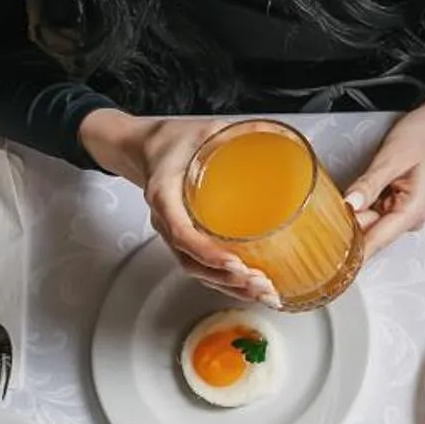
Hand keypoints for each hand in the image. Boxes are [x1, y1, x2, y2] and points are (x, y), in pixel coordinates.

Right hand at [78, 109, 279, 305]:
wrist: (146, 148)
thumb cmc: (170, 142)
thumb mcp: (203, 130)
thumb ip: (239, 131)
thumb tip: (278, 132)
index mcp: (165, 194)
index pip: (181, 232)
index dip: (207, 252)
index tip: (234, 263)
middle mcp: (167, 220)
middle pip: (192, 262)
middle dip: (226, 279)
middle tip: (260, 284)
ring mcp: (175, 234)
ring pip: (198, 270)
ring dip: (229, 287)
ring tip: (263, 293)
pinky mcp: (187, 240)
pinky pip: (202, 267)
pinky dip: (226, 282)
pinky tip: (251, 288)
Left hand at [344, 89, 424, 260]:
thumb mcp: (393, 157)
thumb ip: (370, 184)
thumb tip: (349, 205)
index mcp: (412, 212)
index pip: (375, 243)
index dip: (350, 254)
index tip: (329, 266)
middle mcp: (408, 218)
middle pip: (368, 234)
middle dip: (344, 229)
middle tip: (317, 220)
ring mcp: (401, 212)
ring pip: (366, 222)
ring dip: (350, 215)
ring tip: (334, 202)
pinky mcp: (395, 204)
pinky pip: (370, 211)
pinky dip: (357, 206)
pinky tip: (349, 195)